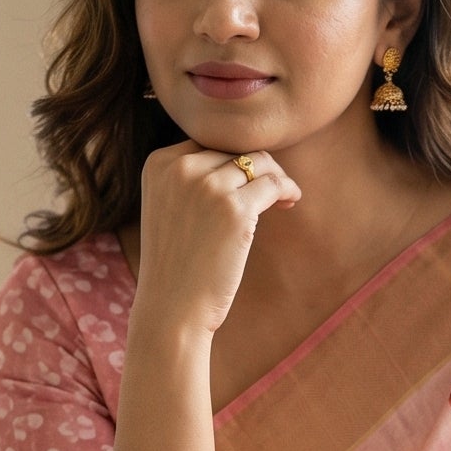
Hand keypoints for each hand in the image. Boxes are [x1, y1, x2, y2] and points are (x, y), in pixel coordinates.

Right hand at [135, 140, 299, 335]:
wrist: (171, 307)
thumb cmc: (174, 265)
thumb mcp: (168, 209)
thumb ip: (189, 180)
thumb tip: (239, 159)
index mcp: (159, 164)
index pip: (207, 143)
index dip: (233, 157)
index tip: (249, 177)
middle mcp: (180, 168)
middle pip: (234, 148)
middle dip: (257, 166)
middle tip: (275, 189)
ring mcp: (207, 186)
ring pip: (257, 161)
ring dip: (276, 176)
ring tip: (285, 195)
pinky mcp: (234, 208)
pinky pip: (273, 183)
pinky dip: (287, 188)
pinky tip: (291, 200)